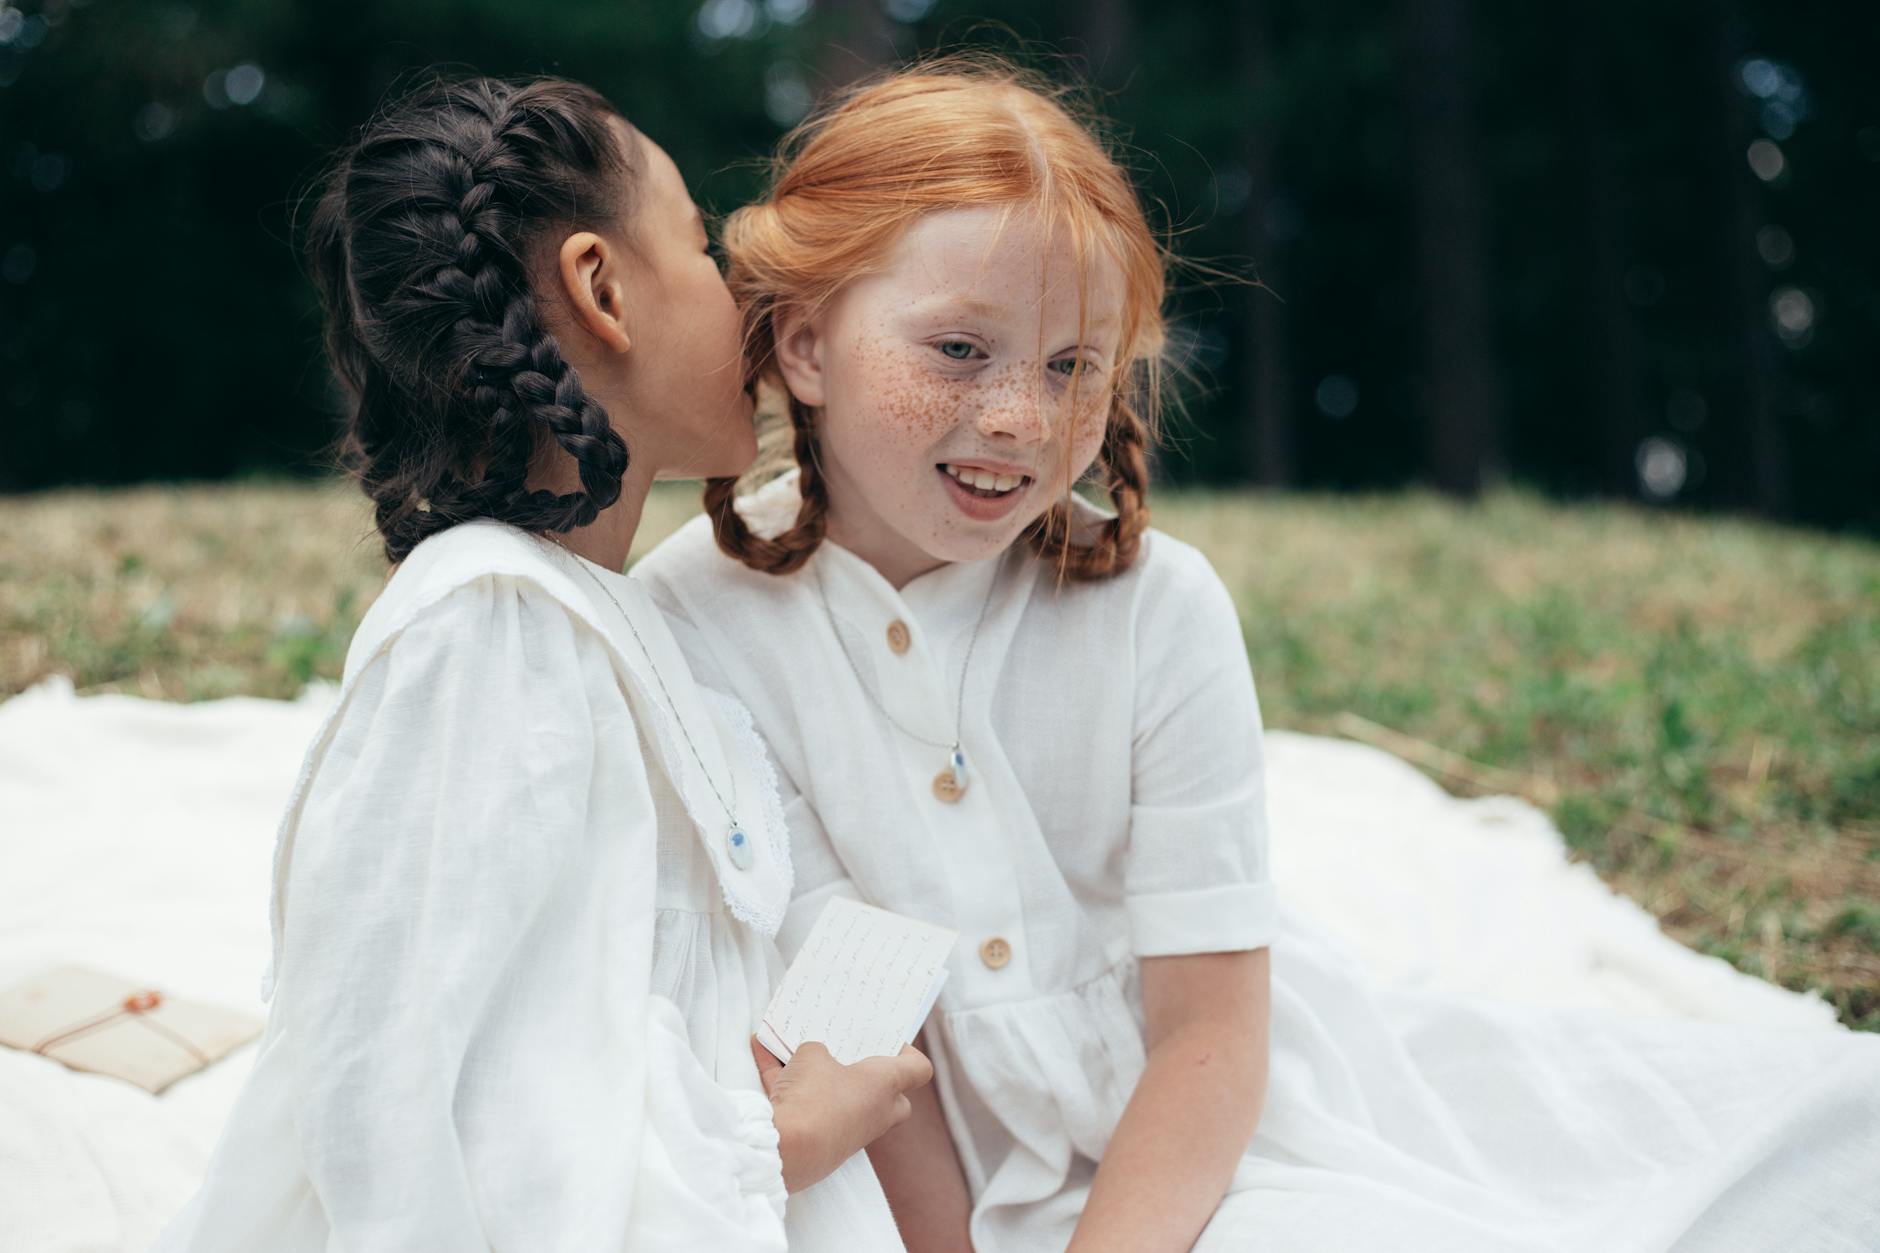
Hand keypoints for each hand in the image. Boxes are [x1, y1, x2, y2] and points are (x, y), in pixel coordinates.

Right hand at [752, 1037, 933, 1192]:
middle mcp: (874, 1112)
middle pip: (887, 1092)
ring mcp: (849, 1131)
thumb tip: (813, 1058)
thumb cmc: (814, 1098)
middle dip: (870, 1073)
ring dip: (818, 1074)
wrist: (787, 1152)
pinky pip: (805, 1106)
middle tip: (848, 1051)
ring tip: (790, 1042)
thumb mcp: (812, 1056)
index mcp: (885, 1087)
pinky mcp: (821, 1143)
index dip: (906, 1049)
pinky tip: (760, 1049)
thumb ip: (816, 1051)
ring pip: (842, 1099)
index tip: (886, 1038)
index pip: (918, 1068)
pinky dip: (784, 1082)